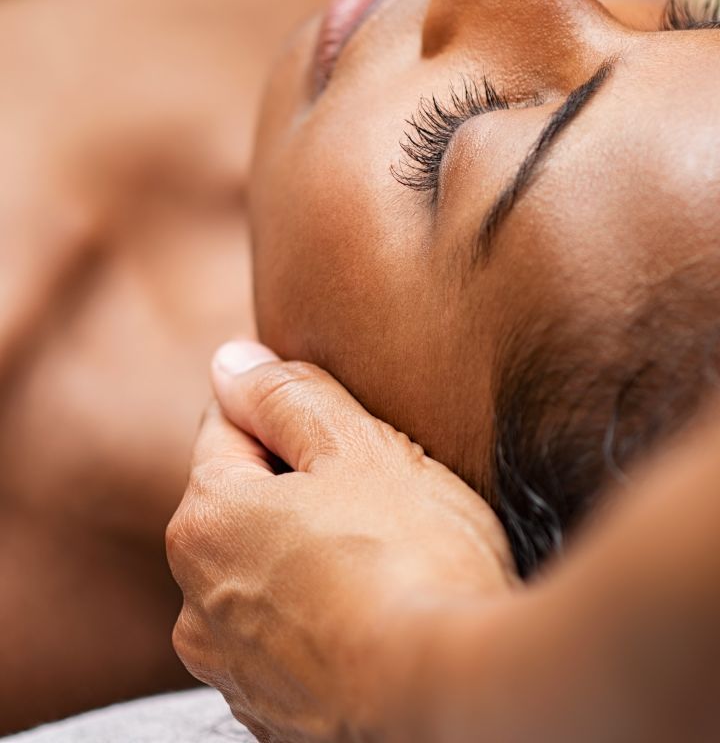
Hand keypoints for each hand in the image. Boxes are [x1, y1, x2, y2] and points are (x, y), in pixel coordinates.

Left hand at [167, 341, 515, 742]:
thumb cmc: (410, 558)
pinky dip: (317, 612)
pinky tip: (374, 610)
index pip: (227, 425)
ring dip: (305, 550)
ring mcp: (230, 663)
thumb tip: (232, 361)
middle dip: (296, 483)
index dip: (284, 411)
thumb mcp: (356, 447)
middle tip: (374, 489)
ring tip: (381, 555)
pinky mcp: (269, 711)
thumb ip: (286, 395)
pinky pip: (285, 631)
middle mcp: (196, 597)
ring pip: (264, 569)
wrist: (452, 697)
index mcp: (207, 518)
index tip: (336, 421)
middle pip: (243, 500)